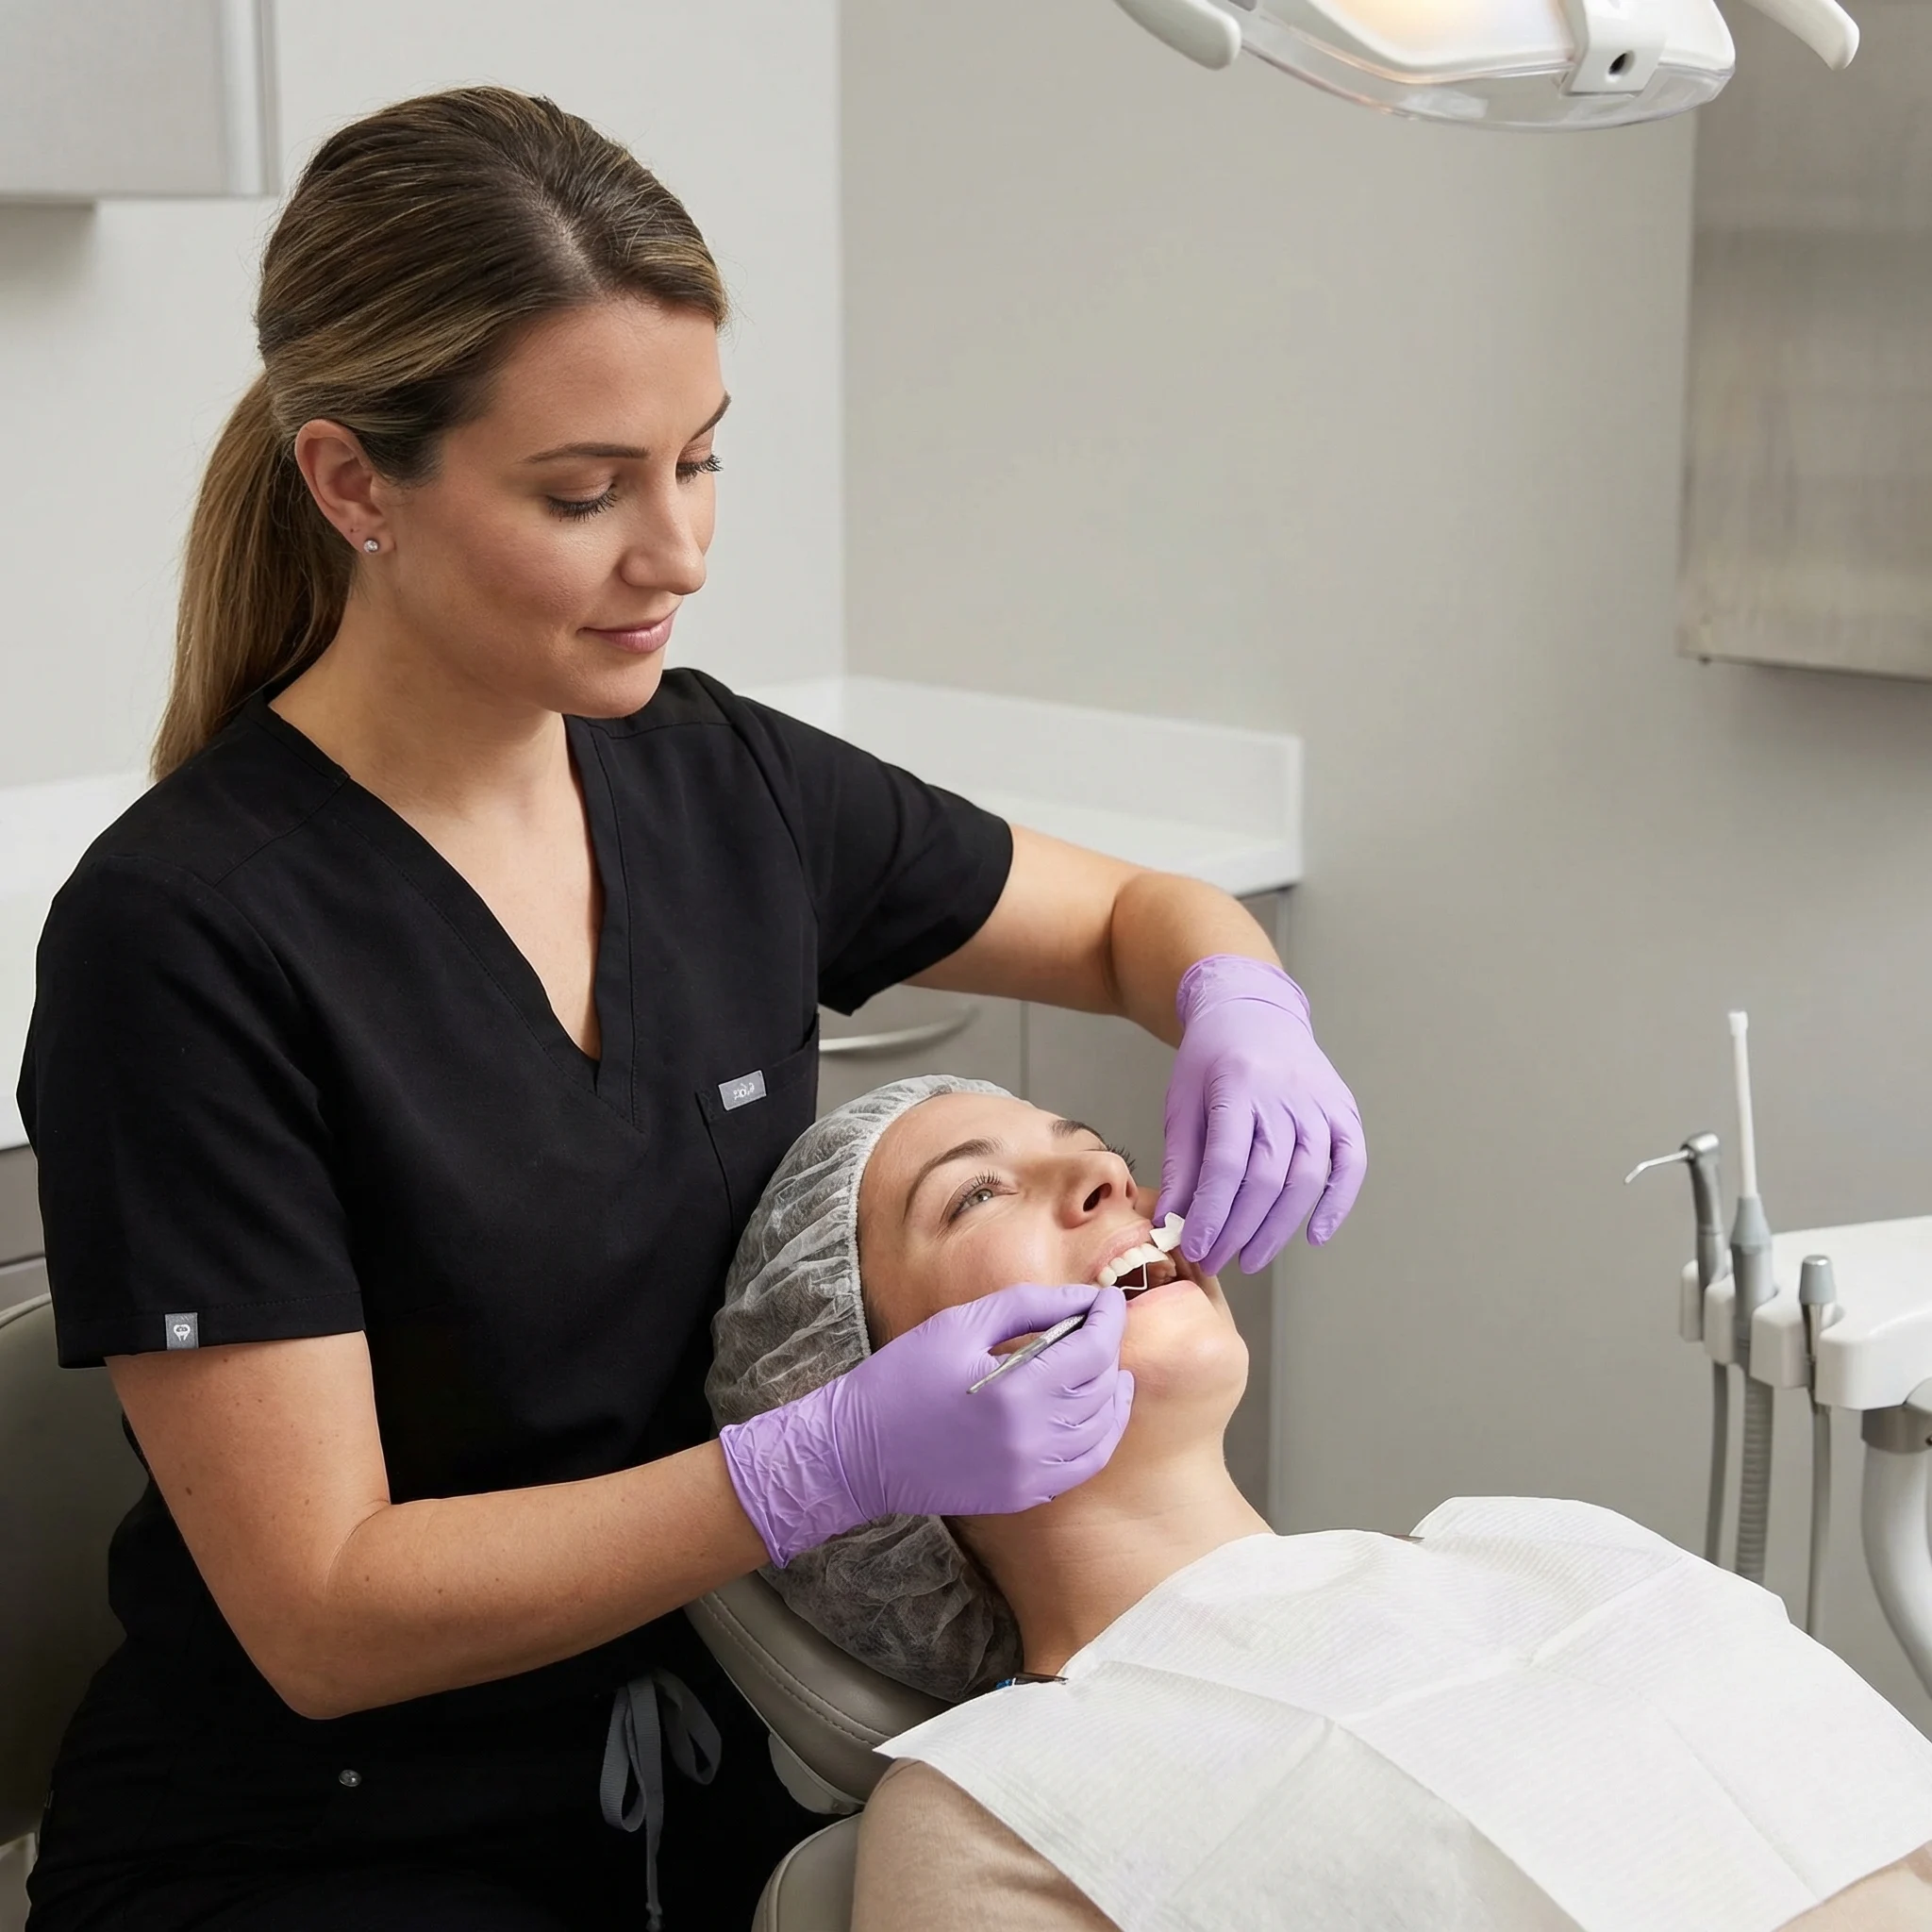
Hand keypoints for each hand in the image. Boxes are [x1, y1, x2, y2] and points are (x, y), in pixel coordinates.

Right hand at [719, 1282, 1133, 1567]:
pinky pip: (1083, 1466)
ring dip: (1110, 1393)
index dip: (1109, 1319)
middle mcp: (1032, 1439)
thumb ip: (1026, 1306)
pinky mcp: (1022, 1495)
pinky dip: (1100, 1435)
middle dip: (1108, 1349)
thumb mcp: (958, 1325)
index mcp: (1015, 1391)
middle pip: (1100, 1388)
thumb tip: (1081, 1299)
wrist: (857, 1451)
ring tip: (1105, 1365)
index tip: (1109, 1298)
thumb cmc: (901, 1378)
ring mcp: (1030, 1474)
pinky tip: (1094, 1411)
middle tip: (1097, 1324)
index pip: (1093, 1351)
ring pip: (1101, 1430)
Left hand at [1158, 955, 1364, 1273]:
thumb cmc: (1210, 1060)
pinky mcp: (1344, 1109)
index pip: (1227, 1164)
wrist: (1253, 1010)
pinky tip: (1315, 1235)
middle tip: (1219, 1261)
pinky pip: (1350, 1163)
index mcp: (1238, 1085)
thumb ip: (1180, 1163)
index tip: (1197, 1249)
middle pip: (1268, 1177)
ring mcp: (1320, 1101)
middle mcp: (1285, 1094)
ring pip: (1308, 1177)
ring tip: (1252, 1258)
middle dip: (1240, 1230)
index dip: (1213, 1214)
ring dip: (1281, 1227)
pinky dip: (1337, 1202)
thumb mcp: (1182, 1101)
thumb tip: (1170, 1224)